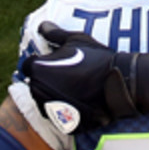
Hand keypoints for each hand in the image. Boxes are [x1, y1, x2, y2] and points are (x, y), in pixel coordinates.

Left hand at [20, 22, 137, 133]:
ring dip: (53, 95)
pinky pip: (59, 116)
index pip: (29, 65)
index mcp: (38, 70)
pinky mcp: (63, 124)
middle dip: (47, 79)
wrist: (119, 83)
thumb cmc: (96, 58)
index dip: (42, 62)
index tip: (56, 62)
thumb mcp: (75, 40)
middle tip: (68, 74)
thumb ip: (54, 33)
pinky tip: (80, 101)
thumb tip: (42, 26)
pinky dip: (66, 110)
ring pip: (44, 101)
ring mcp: (50, 110)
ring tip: (75, 88)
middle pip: (35, 84)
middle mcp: (38, 91)